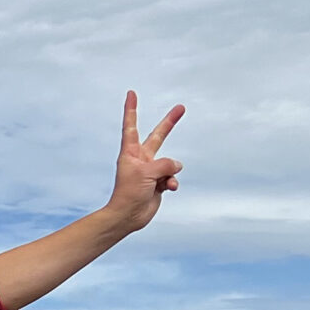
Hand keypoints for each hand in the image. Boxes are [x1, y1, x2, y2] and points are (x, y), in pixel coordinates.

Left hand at [105, 91, 184, 232]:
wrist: (128, 216)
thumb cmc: (129, 193)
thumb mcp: (146, 173)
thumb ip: (164, 164)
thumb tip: (177, 165)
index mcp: (130, 152)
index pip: (131, 125)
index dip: (131, 109)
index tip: (131, 93)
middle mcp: (141, 158)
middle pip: (158, 136)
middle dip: (170, 122)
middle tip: (181, 107)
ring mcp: (151, 170)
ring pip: (170, 163)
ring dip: (169, 173)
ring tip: (160, 182)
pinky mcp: (158, 182)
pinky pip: (172, 177)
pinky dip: (172, 182)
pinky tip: (167, 189)